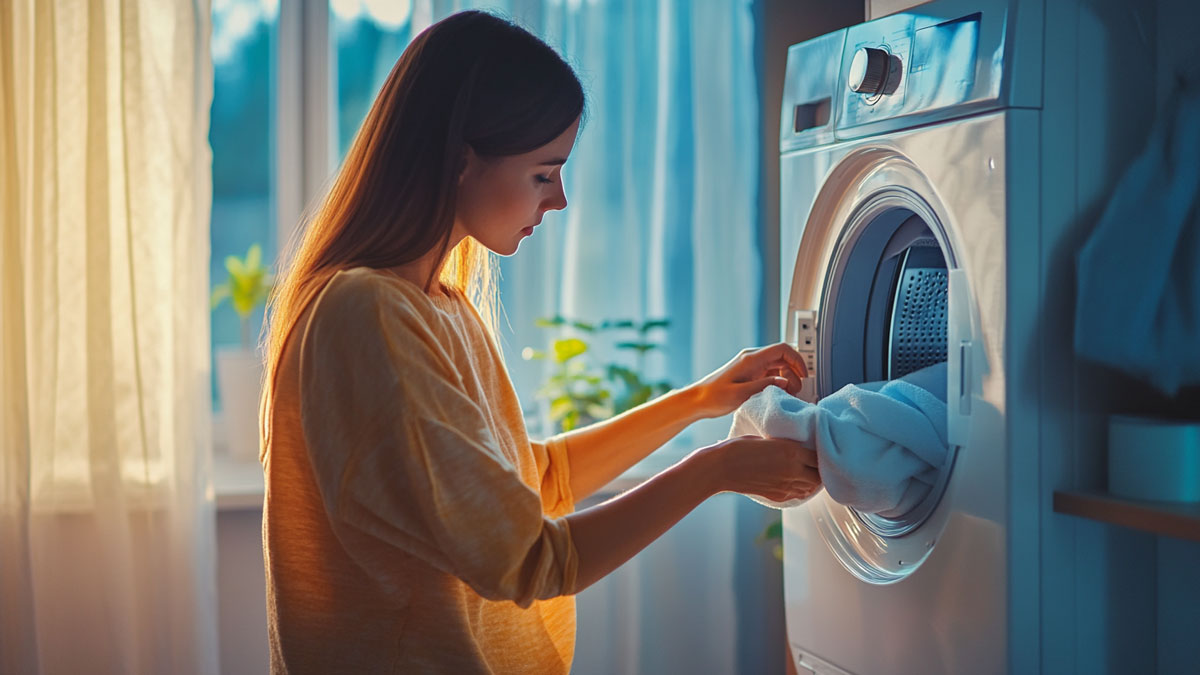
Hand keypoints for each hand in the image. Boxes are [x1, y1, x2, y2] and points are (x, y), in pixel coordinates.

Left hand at [690, 342, 807, 417]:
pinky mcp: (750, 375)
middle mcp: (752, 359)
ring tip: (788, 394)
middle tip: (795, 390)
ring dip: (787, 378)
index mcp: (751, 359)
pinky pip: (771, 373)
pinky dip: (779, 382)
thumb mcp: (741, 394)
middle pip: (783, 358)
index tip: (804, 375)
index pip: (783, 349)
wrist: (698, 400)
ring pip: (778, 366)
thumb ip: (765, 385)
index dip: (797, 360)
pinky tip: (778, 394)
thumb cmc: (714, 396)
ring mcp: (751, 367)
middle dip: (794, 373)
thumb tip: (785, 381)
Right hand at [698, 435, 819, 502]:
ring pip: (810, 488)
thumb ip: (786, 445)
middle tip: (816, 464)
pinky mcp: (777, 496)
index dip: (820, 454)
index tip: (817, 451)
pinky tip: (796, 482)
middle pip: (819, 476)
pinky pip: (798, 495)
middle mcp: (792, 470)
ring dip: (811, 481)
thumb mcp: (766, 438)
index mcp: (791, 452)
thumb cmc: (739, 448)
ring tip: (807, 473)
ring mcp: (785, 486)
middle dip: (819, 470)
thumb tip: (798, 446)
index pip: (819, 456)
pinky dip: (801, 489)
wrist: (721, 468)